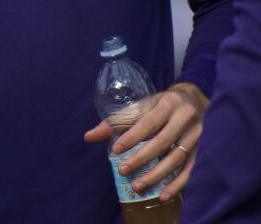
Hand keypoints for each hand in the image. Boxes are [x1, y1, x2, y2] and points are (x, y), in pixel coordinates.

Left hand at [83, 82, 207, 200]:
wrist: (195, 99)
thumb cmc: (162, 104)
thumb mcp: (142, 106)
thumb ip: (117, 121)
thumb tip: (89, 137)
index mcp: (168, 104)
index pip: (149, 123)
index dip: (132, 137)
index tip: (116, 150)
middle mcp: (185, 118)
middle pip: (162, 142)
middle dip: (142, 159)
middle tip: (124, 171)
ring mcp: (198, 135)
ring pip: (177, 158)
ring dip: (157, 175)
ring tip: (138, 186)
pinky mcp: (205, 149)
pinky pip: (191, 170)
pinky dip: (177, 184)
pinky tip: (163, 195)